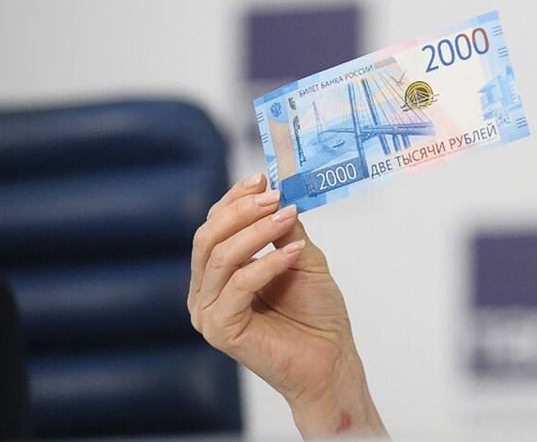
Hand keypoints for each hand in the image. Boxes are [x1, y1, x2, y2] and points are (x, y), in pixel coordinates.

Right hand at [187, 173, 386, 437]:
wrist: (331, 359)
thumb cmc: (316, 313)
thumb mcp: (301, 257)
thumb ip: (284, 228)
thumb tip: (276, 192)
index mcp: (217, 274)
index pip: (213, 227)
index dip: (234, 199)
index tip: (263, 178)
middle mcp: (206, 292)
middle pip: (207, 237)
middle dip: (240, 210)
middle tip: (273, 196)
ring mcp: (208, 312)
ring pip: (219, 257)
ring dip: (256, 231)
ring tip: (286, 217)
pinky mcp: (220, 330)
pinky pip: (238, 285)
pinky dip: (267, 263)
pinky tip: (293, 252)